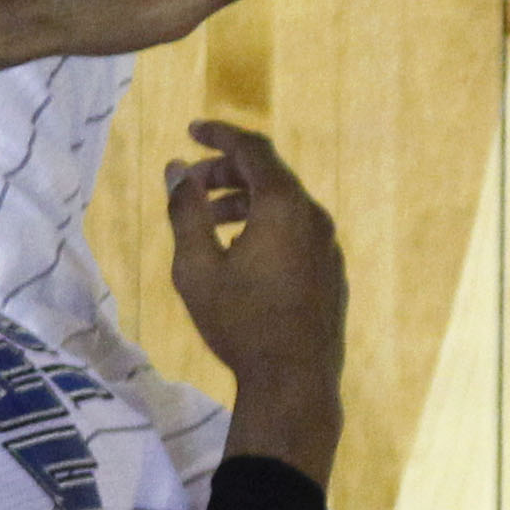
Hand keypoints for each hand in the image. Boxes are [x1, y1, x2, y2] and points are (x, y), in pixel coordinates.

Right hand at [165, 121, 346, 470]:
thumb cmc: (240, 323)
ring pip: (284, 205)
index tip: (192, 130)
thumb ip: (185, 211)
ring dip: (244, 201)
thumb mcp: (196, 267)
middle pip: (270, 175)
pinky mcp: (332, 270)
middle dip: (226, 172)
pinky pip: (297, 231)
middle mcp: (315, 218)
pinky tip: (239, 253)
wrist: (295, 380)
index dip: (220, 134)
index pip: (253, 149)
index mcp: (285, 207)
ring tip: (208, 223)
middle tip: (191, 187)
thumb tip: (177, 169)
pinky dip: (266, 225)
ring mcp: (329, 245)